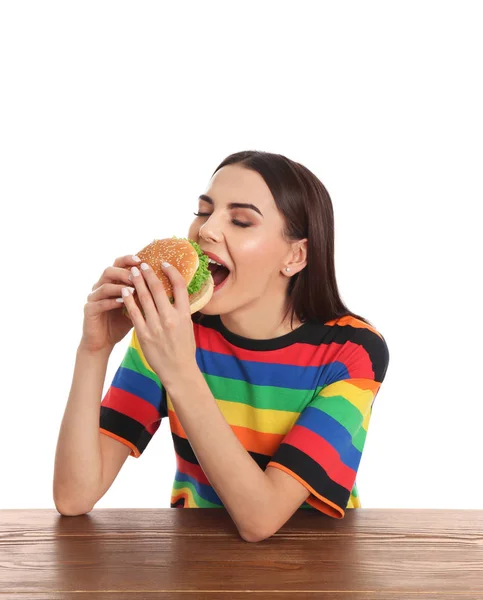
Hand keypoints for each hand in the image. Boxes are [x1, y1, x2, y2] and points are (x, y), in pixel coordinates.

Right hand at [80, 254, 139, 353]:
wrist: (103, 342)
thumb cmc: (121, 323)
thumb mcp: (136, 307)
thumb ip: (144, 295)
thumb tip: (166, 287)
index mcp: (112, 282)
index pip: (118, 264)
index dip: (128, 260)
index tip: (141, 260)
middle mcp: (100, 286)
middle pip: (109, 271)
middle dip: (124, 272)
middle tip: (138, 275)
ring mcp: (93, 297)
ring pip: (104, 285)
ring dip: (120, 286)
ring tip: (134, 289)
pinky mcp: (89, 310)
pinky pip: (99, 302)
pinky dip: (112, 301)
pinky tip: (123, 303)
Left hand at [121, 261, 197, 388]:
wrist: (178, 370)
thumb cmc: (184, 349)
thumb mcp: (188, 326)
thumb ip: (181, 310)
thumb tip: (176, 294)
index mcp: (184, 314)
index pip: (179, 286)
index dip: (171, 272)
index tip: (164, 264)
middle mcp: (170, 318)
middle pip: (158, 289)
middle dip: (149, 274)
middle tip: (142, 264)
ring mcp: (156, 326)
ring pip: (144, 298)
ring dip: (137, 283)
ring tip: (132, 272)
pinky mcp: (144, 334)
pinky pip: (134, 313)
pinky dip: (128, 300)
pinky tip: (124, 291)